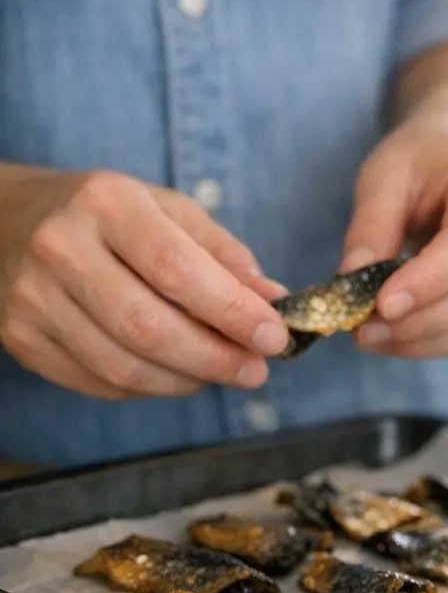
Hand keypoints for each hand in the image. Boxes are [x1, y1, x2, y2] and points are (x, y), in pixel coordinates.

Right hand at [0, 168, 289, 400]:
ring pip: (123, 367)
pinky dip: (150, 388)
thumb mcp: (168, 210)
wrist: (7, 220)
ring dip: (187, 381)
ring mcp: (33, 298)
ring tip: (223, 373)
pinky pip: (98, 383)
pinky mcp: (20, 338)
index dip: (232, 312)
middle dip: (215, 359)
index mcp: (106, 204)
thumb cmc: (108, 215)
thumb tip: (273, 300)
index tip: (275, 337)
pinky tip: (176, 374)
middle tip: (256, 370)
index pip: (177, 269)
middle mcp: (61, 248)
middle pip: (148, 327)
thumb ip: (223, 255)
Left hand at [339, 110, 447, 358]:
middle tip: (364, 331)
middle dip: (421, 323)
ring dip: (428, 341)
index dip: (427, 283)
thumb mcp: (385, 177)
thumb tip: (350, 287)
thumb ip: (370, 229)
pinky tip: (404, 337)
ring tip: (376, 338)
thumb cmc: (424, 163)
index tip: (379, 307)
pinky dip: (443, 343)